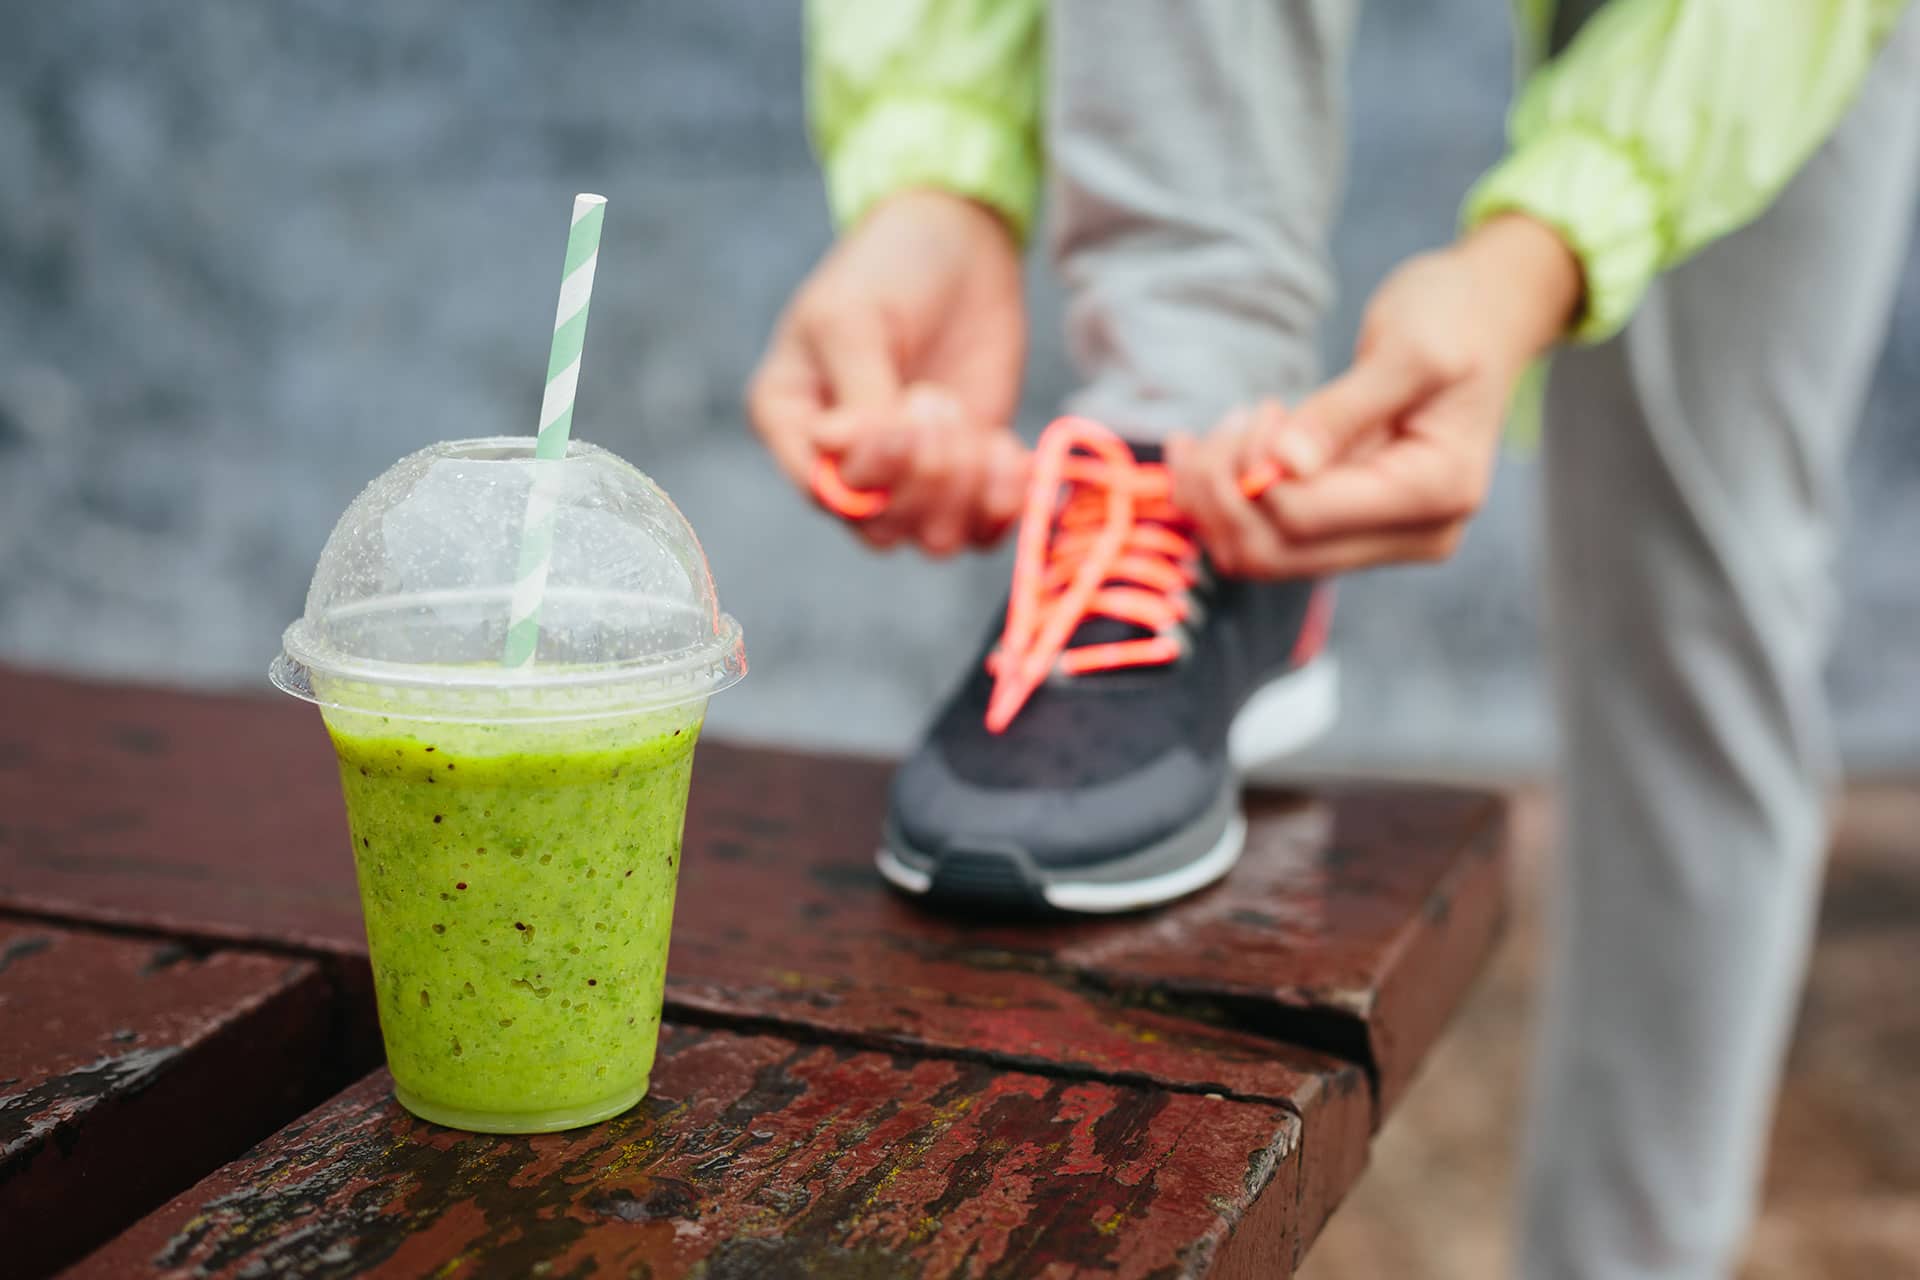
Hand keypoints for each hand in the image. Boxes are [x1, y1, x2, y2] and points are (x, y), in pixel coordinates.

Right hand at [746, 189, 1029, 553]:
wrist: (957, 243)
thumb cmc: (886, 268)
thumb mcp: (854, 318)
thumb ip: (857, 393)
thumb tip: (844, 456)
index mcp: (792, 424)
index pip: (823, 493)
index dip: (871, 473)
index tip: (900, 412)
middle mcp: (844, 465)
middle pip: (881, 530)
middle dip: (924, 477)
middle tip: (937, 399)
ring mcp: (907, 477)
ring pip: (933, 539)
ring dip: (964, 488)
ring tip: (968, 422)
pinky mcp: (965, 477)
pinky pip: (984, 531)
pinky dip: (1004, 501)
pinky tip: (1006, 450)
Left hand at [1172, 214, 1582, 575]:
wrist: (1483, 317)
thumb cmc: (1455, 319)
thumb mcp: (1408, 349)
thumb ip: (1344, 410)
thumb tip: (1284, 466)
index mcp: (1434, 493)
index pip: (1303, 519)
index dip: (1252, 474)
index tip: (1257, 411)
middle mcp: (1413, 534)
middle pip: (1274, 554)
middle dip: (1223, 494)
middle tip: (1225, 423)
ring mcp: (1382, 537)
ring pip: (1262, 554)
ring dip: (1218, 499)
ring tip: (1224, 429)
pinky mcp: (1352, 524)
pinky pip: (1272, 533)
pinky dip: (1230, 498)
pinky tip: (1219, 448)